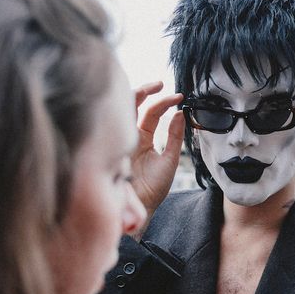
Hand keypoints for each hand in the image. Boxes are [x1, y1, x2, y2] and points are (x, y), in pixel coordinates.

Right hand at [129, 81, 184, 230]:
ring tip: (153, 87)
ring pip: (122, 109)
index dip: (165, 102)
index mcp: (143, 138)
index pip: (152, 113)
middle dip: (146, 90)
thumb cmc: (153, 189)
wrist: (140, 209)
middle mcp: (129, 136)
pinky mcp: (112, 145)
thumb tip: (182, 113)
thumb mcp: (170, 160)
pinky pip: (115, 122)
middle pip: (133, 105)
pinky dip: (124, 109)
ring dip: (136, 94)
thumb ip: (175, 137)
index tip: (180, 97)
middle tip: (161, 84)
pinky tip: (139, 101)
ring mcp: (119, 139)